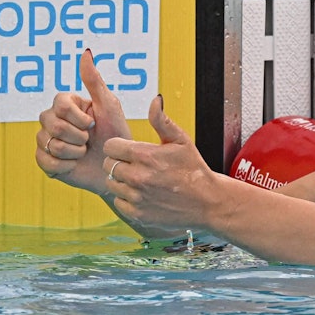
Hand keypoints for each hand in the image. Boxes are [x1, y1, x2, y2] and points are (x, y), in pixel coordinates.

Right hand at [36, 49, 131, 194]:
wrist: (115, 167)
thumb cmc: (116, 134)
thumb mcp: (109, 106)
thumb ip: (94, 80)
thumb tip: (86, 52)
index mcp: (65, 103)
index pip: (60, 104)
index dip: (79, 118)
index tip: (93, 123)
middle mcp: (51, 119)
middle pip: (52, 124)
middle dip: (78, 136)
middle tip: (89, 140)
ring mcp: (45, 139)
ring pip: (49, 143)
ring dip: (73, 151)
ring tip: (83, 152)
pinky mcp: (44, 160)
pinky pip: (45, 161)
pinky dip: (65, 166)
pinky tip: (74, 164)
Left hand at [103, 95, 224, 231]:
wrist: (207, 201)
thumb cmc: (193, 168)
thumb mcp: (181, 140)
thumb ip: (162, 121)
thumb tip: (155, 100)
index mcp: (145, 155)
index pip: (110, 146)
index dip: (118, 147)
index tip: (128, 150)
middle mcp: (137, 177)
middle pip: (108, 165)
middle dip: (119, 163)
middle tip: (136, 165)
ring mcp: (136, 197)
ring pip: (111, 184)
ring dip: (121, 181)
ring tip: (139, 180)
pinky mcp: (137, 214)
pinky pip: (118, 202)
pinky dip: (127, 198)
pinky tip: (142, 194)